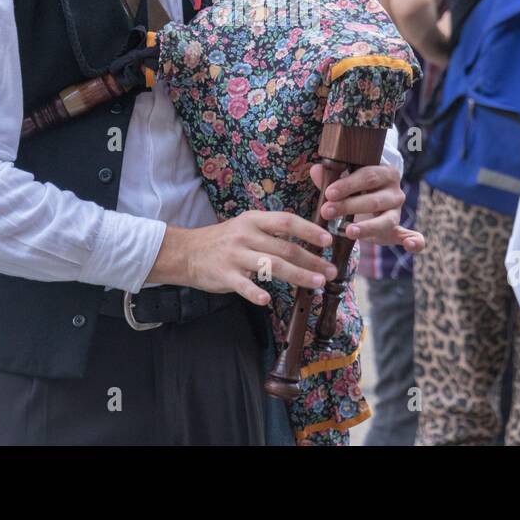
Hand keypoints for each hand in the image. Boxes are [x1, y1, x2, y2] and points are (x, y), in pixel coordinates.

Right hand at [150, 210, 336, 305]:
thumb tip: (307, 240)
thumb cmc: (224, 240)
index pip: (287, 221)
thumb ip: (272, 232)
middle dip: (312, 260)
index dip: (309, 230)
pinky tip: (267, 299)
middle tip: (332, 271)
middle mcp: (246, 236)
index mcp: (254, 220)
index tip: (329, 240)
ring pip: (272, 266)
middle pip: (285, 248)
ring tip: (317, 283)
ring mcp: (235, 256)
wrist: (187, 252)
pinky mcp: (225, 275)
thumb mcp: (247, 226)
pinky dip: (255, 292)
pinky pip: (243, 285)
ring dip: (298, 275)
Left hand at [310, 163, 422, 251]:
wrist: (371, 205)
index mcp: (384, 173)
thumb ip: (331, 178)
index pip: (367, 176)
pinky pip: (413, 236)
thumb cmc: (356, 190)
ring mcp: (398, 212)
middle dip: (349, 206)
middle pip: (374, 199)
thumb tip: (316, 170)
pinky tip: (411, 245)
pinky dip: (415, 241)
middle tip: (327, 211)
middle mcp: (395, 192)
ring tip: (349, 231)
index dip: (348, 184)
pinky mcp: (400, 230)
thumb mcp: (344, 183)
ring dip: (367, 227)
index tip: (329, 193)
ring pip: (386, 220)